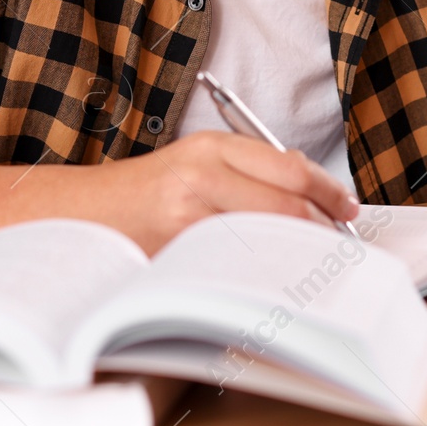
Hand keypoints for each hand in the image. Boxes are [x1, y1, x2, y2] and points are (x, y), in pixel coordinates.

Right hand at [93, 131, 359, 253]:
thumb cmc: (142, 193)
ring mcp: (188, 217)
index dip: (328, 192)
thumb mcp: (195, 163)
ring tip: (310, 261)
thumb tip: (312, 189)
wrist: (79, 214)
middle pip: (287, 203)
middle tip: (338, 243)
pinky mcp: (177, 253)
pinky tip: (270, 278)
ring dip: (296, 252)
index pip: (291, 168)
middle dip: (321, 227)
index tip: (347, 209)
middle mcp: (201, 176)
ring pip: (267, 236)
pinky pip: (237, 265)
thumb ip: (249, 169)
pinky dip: (262, 272)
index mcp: (210, 147)